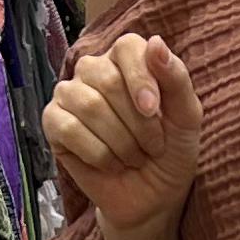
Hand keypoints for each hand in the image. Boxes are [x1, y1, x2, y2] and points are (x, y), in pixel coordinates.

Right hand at [43, 29, 201, 239]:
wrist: (152, 197)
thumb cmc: (171, 152)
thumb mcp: (186, 117)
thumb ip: (176, 78)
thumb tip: (155, 42)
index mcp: (126, 59)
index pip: (128, 47)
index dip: (142, 79)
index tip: (154, 110)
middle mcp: (93, 70)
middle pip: (108, 80)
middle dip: (138, 123)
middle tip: (151, 146)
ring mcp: (69, 95)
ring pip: (89, 106)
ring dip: (121, 142)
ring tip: (133, 157)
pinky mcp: (53, 122)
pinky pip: (69, 129)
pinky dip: (99, 154)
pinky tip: (110, 164)